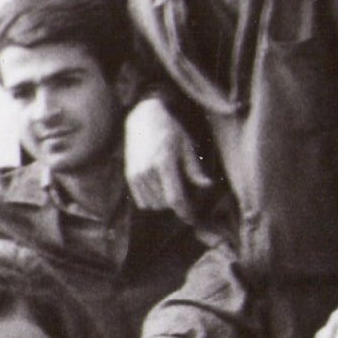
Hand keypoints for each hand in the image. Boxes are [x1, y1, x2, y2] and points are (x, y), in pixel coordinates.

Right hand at [124, 96, 210, 220]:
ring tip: (170, 187)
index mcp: (164, 163)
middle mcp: (147, 170)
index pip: (175, 198)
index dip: (185, 212)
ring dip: (163, 202)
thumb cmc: (170, 130)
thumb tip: (207, 186)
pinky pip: (142, 201)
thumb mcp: (186, 147)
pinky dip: (152, 200)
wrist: (143, 118)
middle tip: (183, 192)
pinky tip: (159, 188)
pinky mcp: (129, 176)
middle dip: (176, 203)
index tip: (192, 219)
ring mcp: (136, 174)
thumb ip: (195, 170)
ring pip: (153, 205)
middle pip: (164, 203)